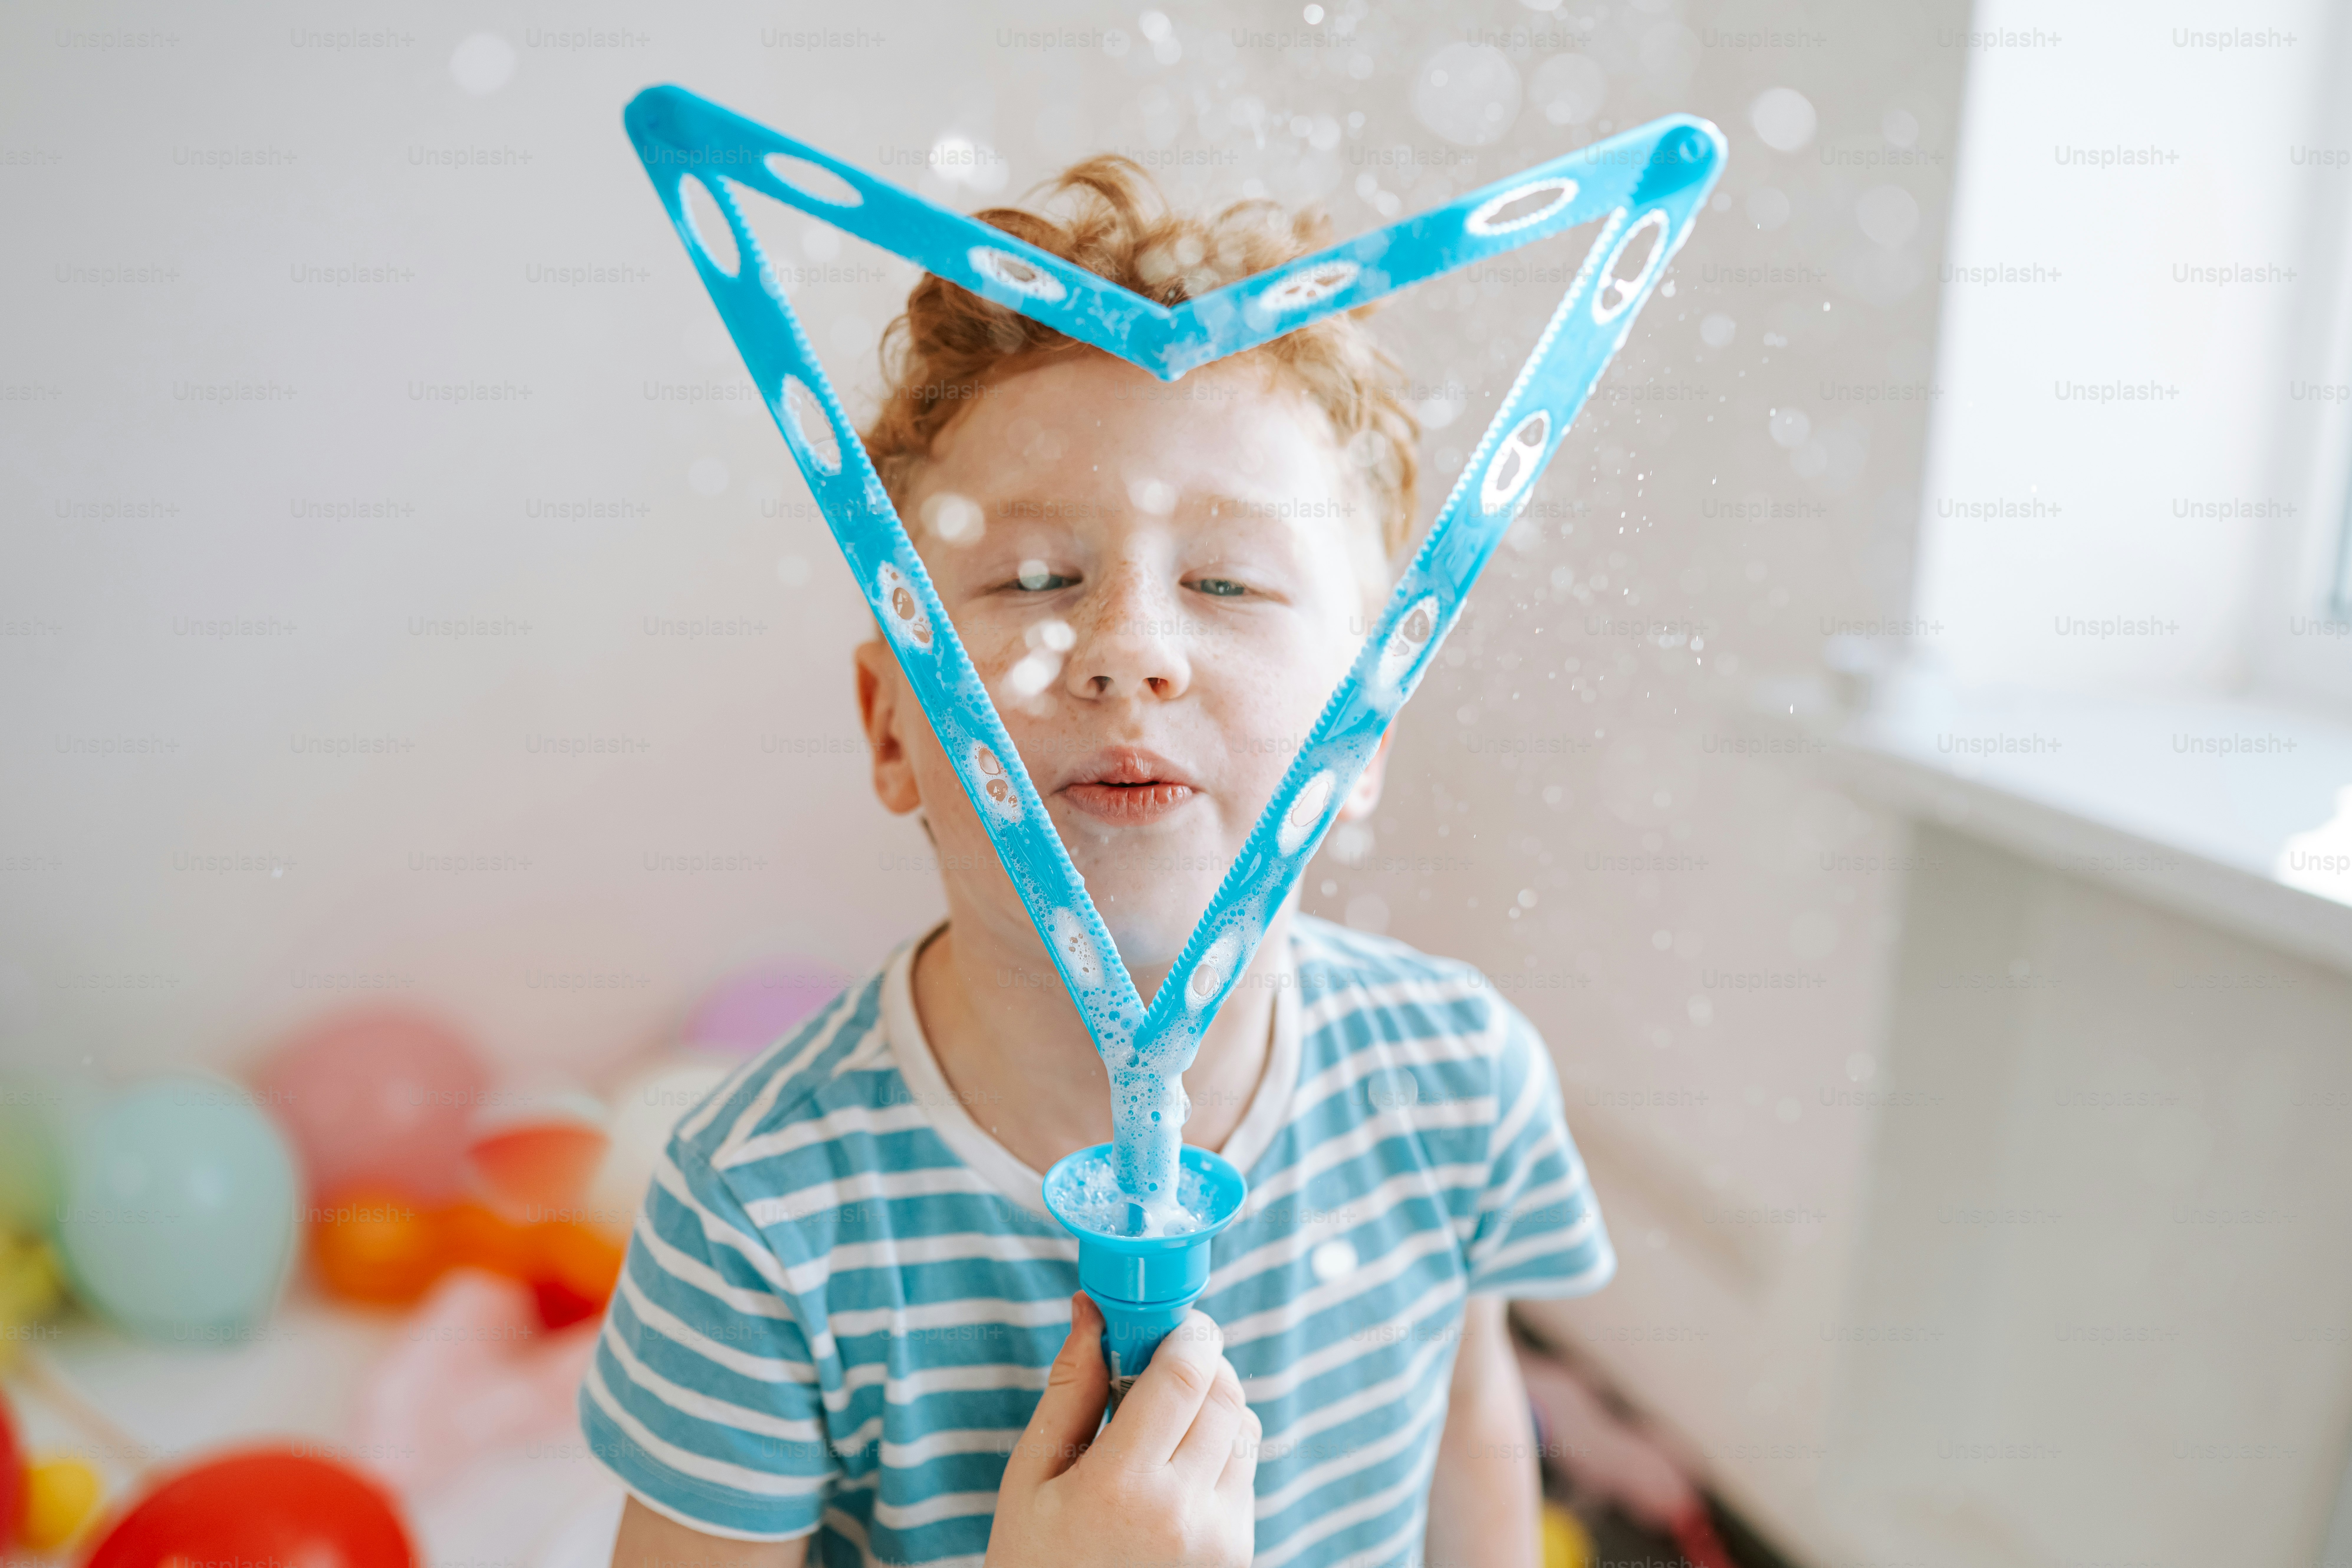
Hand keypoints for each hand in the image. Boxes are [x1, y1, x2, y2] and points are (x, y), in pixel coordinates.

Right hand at [986, 1292, 1258, 1567]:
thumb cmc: (1034, 1561)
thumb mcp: (1031, 1476)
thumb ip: (1071, 1389)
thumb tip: (1091, 1311)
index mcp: (1122, 1486)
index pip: (1185, 1375)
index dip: (1185, 1332)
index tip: (1168, 1321)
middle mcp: (1184, 1512)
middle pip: (1224, 1394)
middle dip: (1201, 1361)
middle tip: (1163, 1361)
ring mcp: (1220, 1539)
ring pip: (1245, 1429)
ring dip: (1214, 1405)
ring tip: (1164, 1420)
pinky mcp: (1238, 1555)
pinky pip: (1247, 1473)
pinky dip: (1221, 1450)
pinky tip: (1175, 1466)